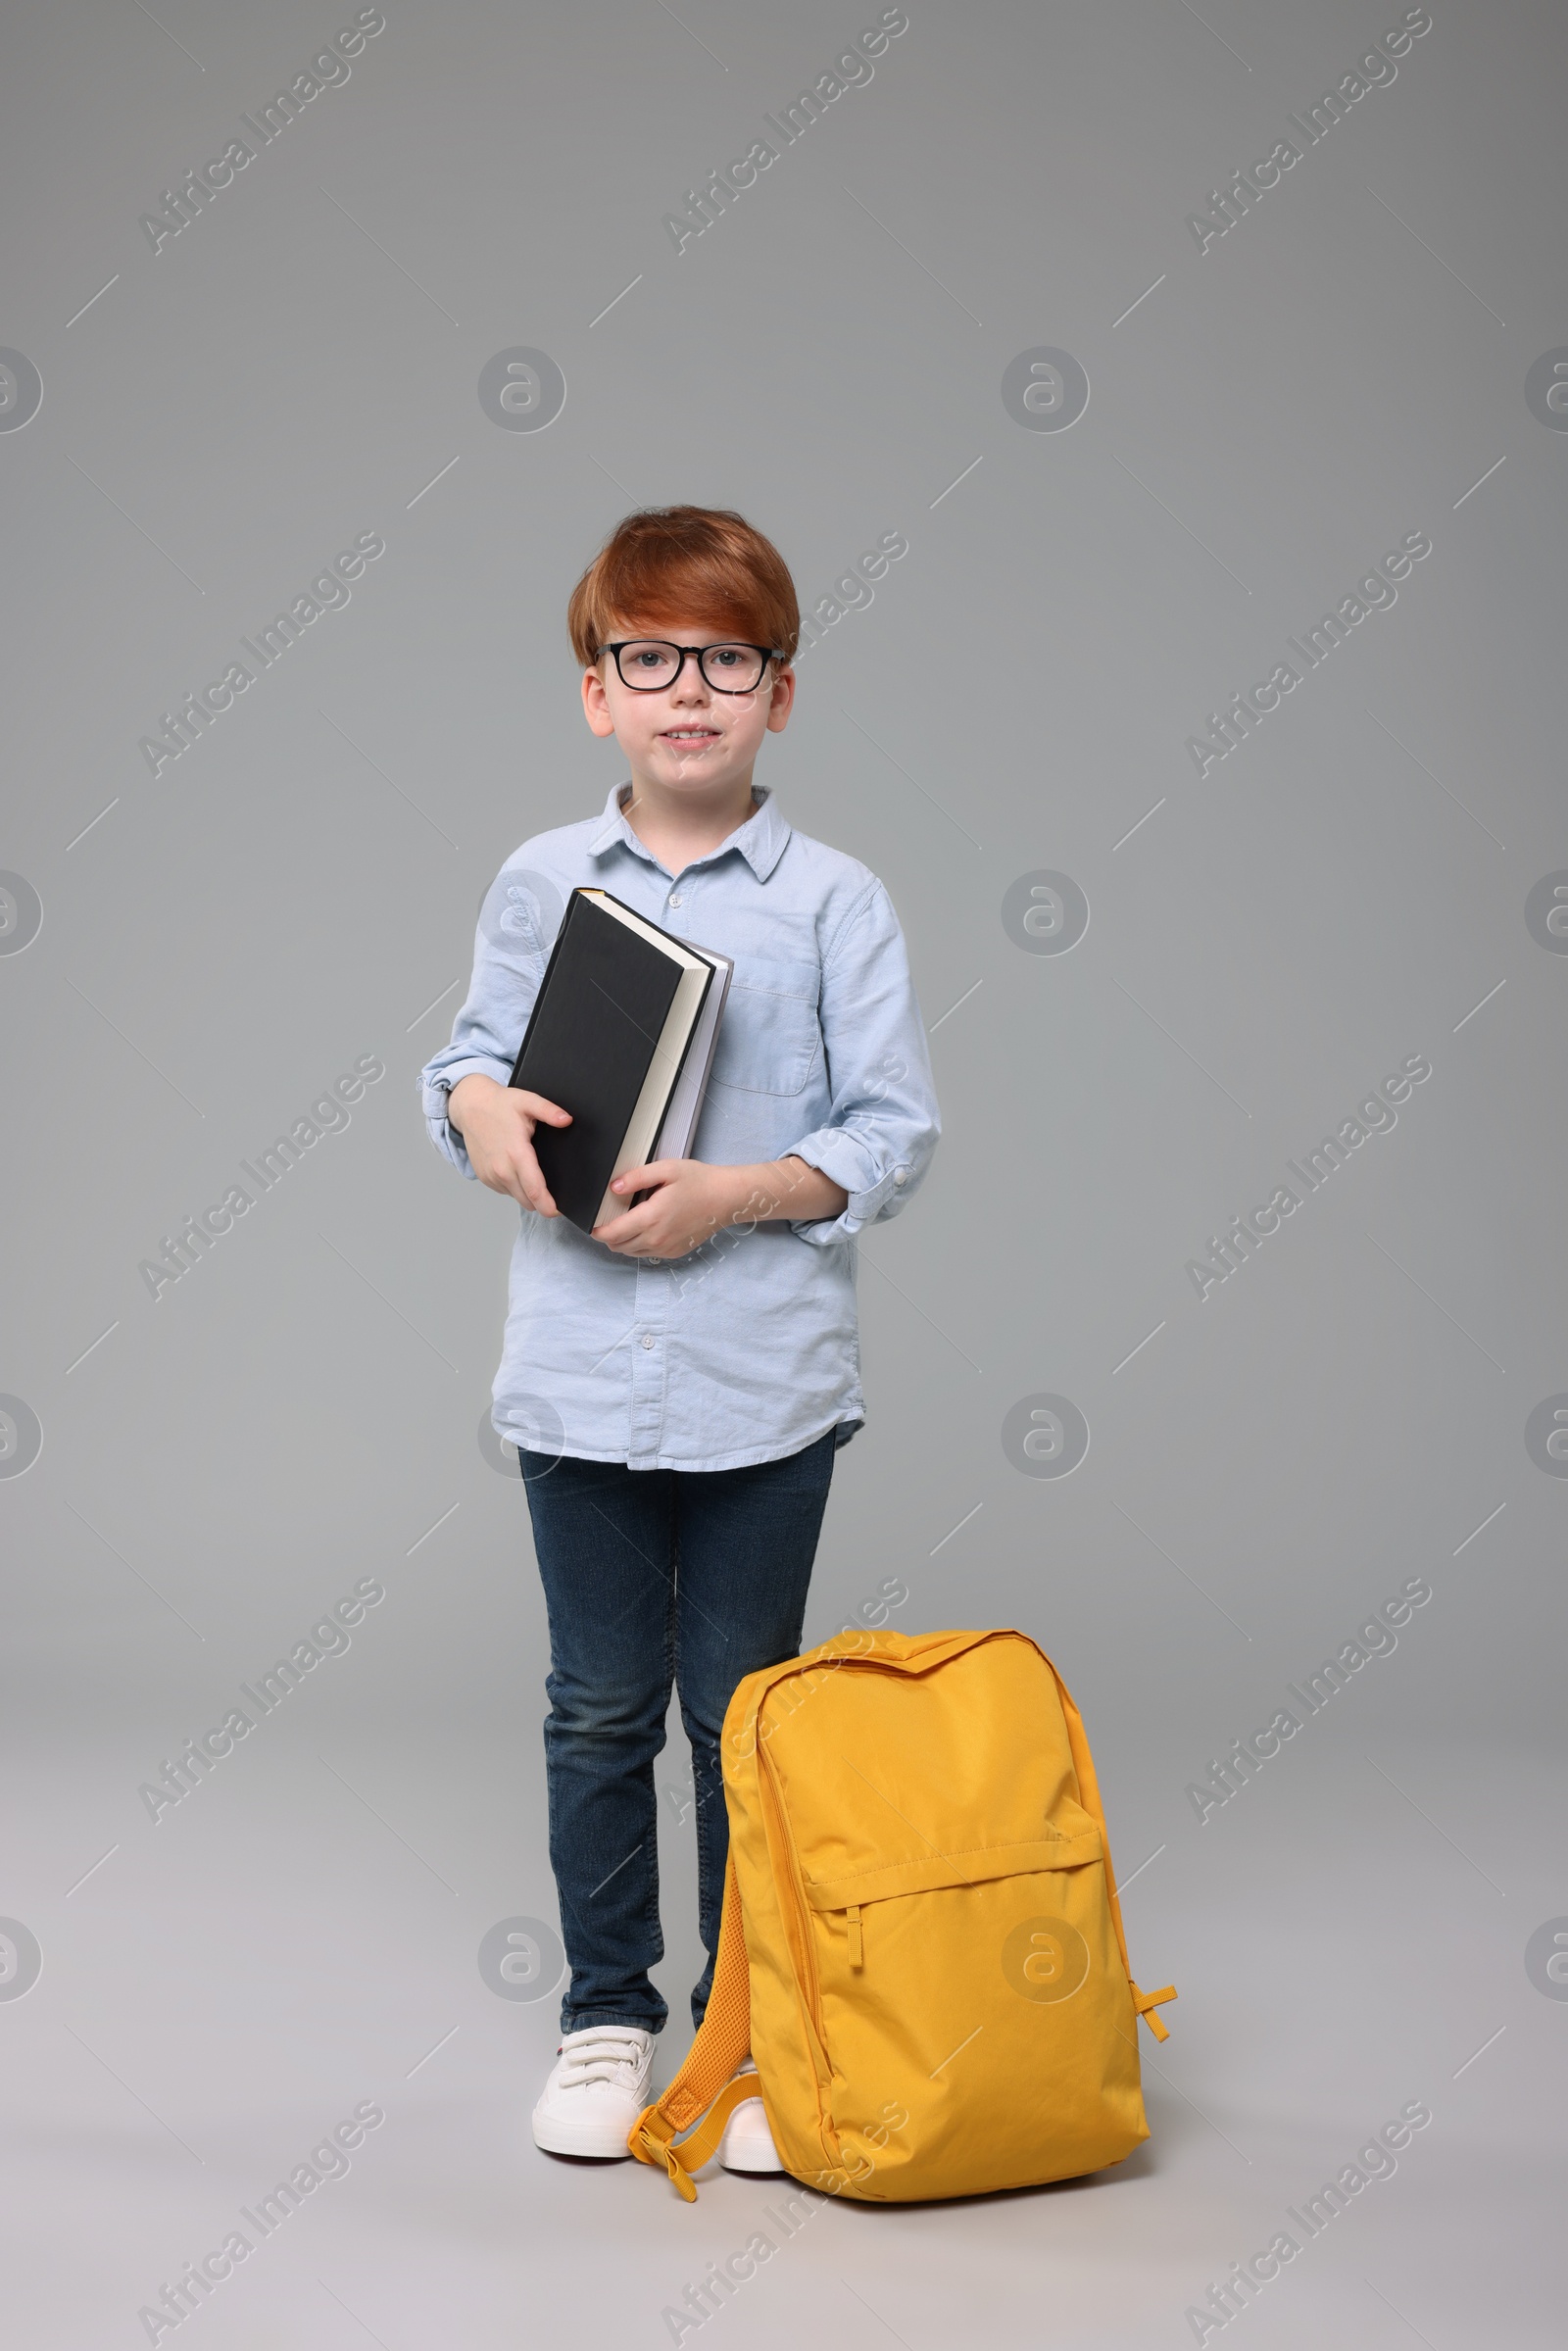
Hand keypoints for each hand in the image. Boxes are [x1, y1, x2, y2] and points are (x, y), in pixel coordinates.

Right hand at [446, 1075, 570, 1213]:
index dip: (549, 1206)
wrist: (470, 1107)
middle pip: (528, 1201)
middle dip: (542, 1201)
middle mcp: (502, 1169)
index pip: (535, 1191)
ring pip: (517, 1197)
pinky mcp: (484, 1177)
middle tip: (553, 1190)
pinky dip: (514, 1186)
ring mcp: (491, 1175)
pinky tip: (516, 1168)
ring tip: (532, 1173)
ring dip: (527, 1193)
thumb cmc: (500, 1104)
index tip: (560, 1210)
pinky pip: (505, 1190)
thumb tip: (567, 1120)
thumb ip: (548, 1111)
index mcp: (516, 1153)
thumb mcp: (527, 1101)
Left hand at [591, 1160, 752, 1258]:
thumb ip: (636, 1177)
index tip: (592, 1222)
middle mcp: (656, 1239)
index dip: (596, 1230)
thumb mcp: (666, 1169)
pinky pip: (646, 1253)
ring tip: (627, 1221)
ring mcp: (666, 1249)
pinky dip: (639, 1244)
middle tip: (609, 1217)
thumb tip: (613, 1187)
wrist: (726, 1198)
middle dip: (608, 1234)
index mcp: (651, 1218)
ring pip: (630, 1252)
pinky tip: (646, 1227)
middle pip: (617, 1246)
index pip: (611, 1234)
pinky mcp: (674, 1252)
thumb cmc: (698, 1181)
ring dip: (622, 1240)